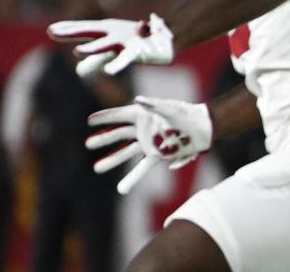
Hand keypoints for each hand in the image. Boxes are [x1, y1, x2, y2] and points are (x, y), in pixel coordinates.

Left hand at [48, 12, 174, 76]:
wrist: (170, 37)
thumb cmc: (141, 41)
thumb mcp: (116, 48)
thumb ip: (97, 59)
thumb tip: (78, 71)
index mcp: (109, 29)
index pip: (84, 28)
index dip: (68, 28)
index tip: (51, 30)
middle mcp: (115, 32)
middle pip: (89, 32)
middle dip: (71, 33)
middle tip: (52, 32)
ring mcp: (126, 41)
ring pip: (106, 46)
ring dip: (92, 49)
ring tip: (76, 53)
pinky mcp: (137, 51)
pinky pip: (125, 60)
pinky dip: (116, 65)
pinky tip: (107, 72)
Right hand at [85, 96, 212, 194]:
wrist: (202, 129)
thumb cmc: (186, 115)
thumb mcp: (170, 109)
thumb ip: (154, 105)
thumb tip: (138, 100)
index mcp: (144, 114)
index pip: (120, 115)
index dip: (105, 117)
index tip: (89, 121)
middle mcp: (143, 128)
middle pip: (119, 134)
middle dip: (104, 139)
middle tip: (88, 145)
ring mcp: (149, 143)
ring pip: (126, 152)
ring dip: (113, 160)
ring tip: (97, 168)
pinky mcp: (157, 156)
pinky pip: (141, 168)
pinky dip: (132, 178)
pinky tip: (122, 189)